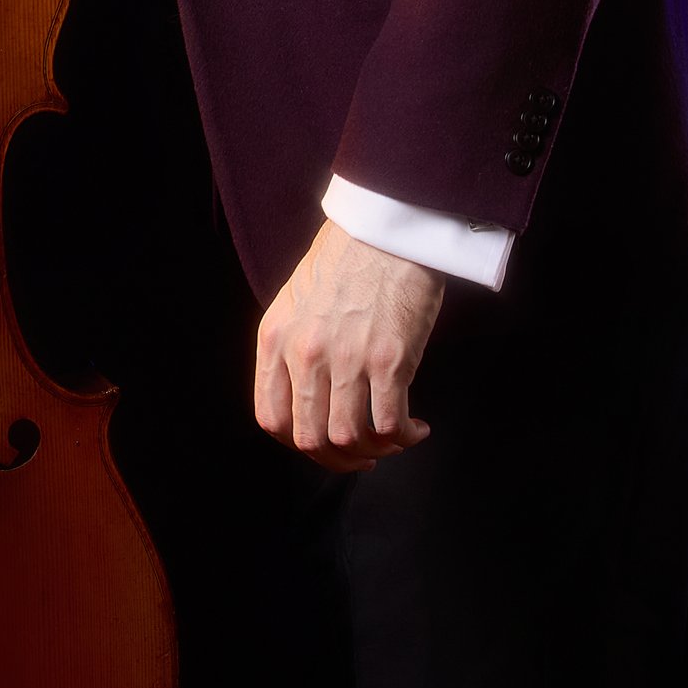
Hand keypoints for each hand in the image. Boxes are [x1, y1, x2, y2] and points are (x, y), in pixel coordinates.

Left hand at [254, 219, 445, 472]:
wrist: (387, 228)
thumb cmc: (347, 259)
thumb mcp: (296, 300)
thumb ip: (292, 346)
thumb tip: (305, 395)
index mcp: (275, 339)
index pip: (271, 419)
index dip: (298, 444)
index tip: (322, 445)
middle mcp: (304, 354)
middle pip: (310, 439)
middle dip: (339, 459)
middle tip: (364, 455)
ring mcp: (346, 359)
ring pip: (349, 439)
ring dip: (375, 450)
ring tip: (394, 439)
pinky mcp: (390, 360)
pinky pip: (390, 424)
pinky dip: (404, 437)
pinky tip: (416, 428)